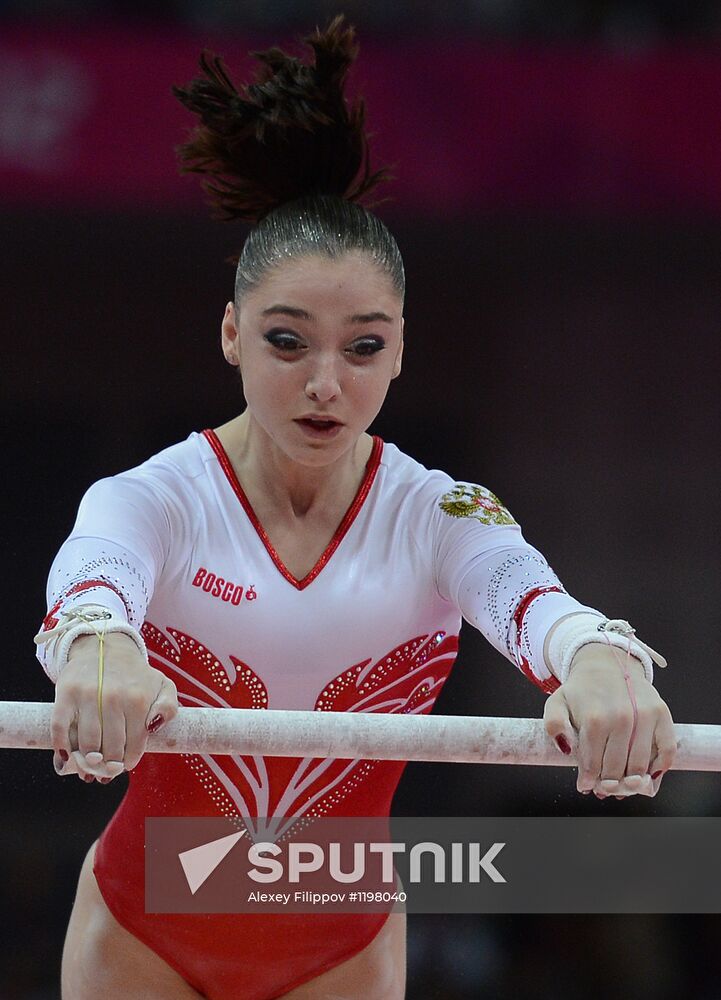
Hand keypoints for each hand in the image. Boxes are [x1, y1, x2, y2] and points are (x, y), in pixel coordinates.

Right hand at [51, 632, 177, 782]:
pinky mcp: (66, 693)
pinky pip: (60, 728)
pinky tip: (67, 759)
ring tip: (90, 766)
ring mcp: (88, 695)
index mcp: (139, 699)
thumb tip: (153, 727)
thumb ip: (168, 708)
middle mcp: (113, 697)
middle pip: (109, 749)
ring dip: (87, 763)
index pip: (134, 746)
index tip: (124, 764)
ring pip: (86, 744)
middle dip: (108, 766)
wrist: (105, 648)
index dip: (128, 761)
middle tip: (106, 769)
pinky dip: (62, 748)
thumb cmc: (136, 675)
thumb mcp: (163, 686)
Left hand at [543, 643, 675, 797]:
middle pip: (617, 769)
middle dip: (609, 784)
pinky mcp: (662, 713)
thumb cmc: (581, 690)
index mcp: (594, 718)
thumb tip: (566, 750)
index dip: (588, 780)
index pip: (593, 764)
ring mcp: (644, 715)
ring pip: (641, 766)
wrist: (606, 663)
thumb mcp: (557, 703)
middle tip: (604, 787)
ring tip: (622, 783)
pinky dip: (660, 767)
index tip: (585, 786)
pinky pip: (668, 750)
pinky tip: (648, 773)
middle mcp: (621, 717)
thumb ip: (554, 725)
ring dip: (632, 781)